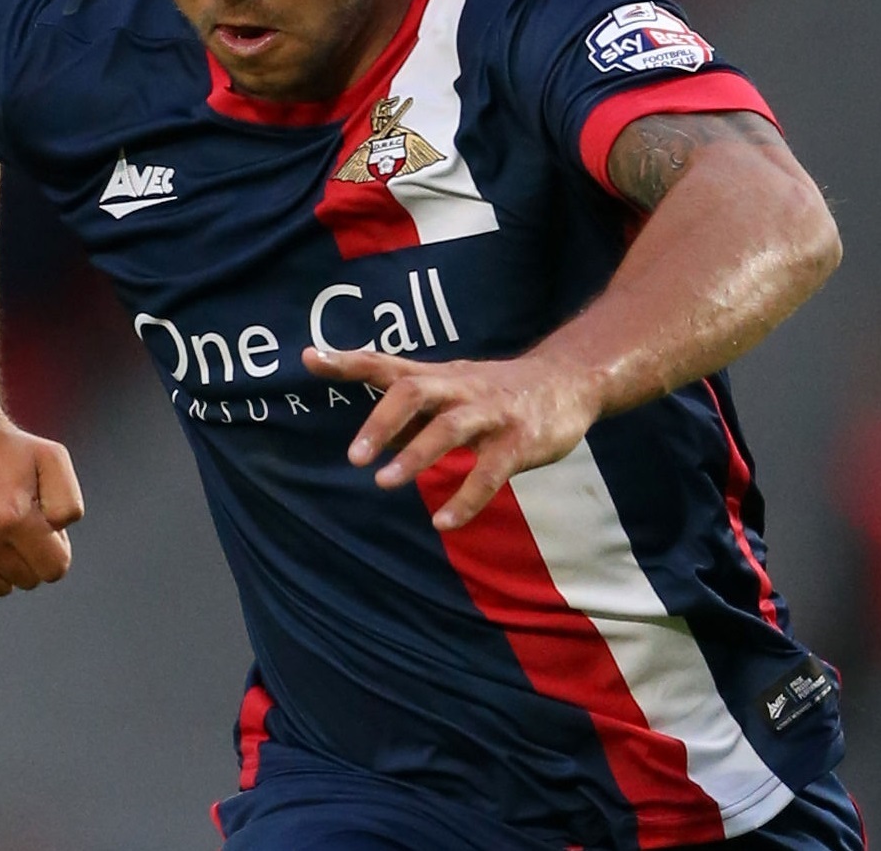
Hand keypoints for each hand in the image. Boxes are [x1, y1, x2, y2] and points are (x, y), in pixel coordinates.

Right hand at [0, 414, 84, 598]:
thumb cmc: (8, 448)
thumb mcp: (54, 458)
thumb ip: (69, 503)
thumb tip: (56, 536)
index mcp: (15, 518)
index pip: (54, 569)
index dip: (57, 549)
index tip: (45, 528)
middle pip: (27, 580)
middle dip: (32, 555)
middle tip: (19, 523)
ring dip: (5, 566)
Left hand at [304, 347, 601, 530]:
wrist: (570, 382)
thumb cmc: (498, 389)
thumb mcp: (452, 387)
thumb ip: (410, 403)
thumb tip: (370, 433)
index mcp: (441, 377)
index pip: (388, 364)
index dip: (349, 361)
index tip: (310, 358)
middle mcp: (461, 389)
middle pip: (416, 391)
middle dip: (383, 422)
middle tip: (354, 457)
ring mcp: (492, 414)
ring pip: (450, 428)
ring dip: (416, 455)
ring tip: (384, 482)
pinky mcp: (521, 441)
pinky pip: (490, 471)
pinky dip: (466, 498)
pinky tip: (443, 521)